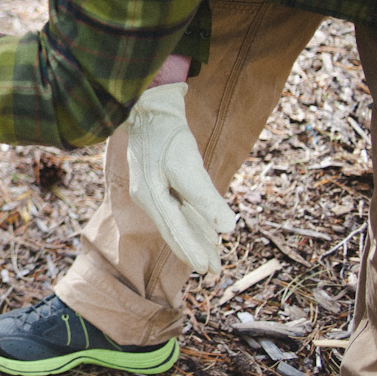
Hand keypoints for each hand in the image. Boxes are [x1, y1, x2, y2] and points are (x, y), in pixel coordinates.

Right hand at [126, 83, 235, 273]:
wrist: (148, 104)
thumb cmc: (166, 134)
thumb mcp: (188, 166)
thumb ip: (206, 199)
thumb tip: (228, 229)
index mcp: (151, 197)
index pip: (176, 232)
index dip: (194, 252)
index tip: (210, 270)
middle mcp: (149, 196)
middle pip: (176, 229)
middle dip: (195, 249)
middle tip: (215, 271)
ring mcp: (151, 186)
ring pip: (177, 218)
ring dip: (196, 235)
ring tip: (213, 253)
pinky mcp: (158, 176)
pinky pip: (177, 204)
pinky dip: (192, 217)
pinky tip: (202, 223)